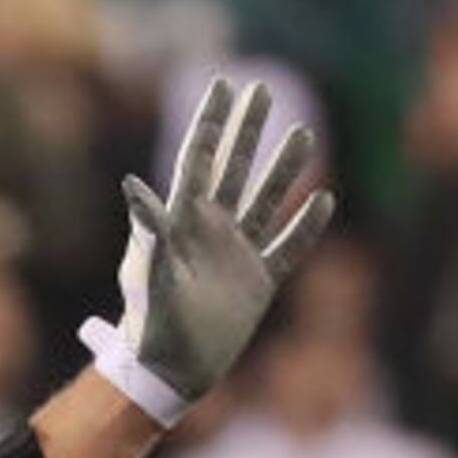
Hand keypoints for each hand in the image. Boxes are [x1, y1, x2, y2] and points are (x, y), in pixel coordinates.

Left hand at [102, 74, 335, 409]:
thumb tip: (132, 187)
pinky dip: (307, 227)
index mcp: (182, 223)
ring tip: (302, 134)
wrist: (168, 373)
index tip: (223, 84)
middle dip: (248, 129)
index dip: (211, 122)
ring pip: (267, 200)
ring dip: (285, 168)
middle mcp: (210, 231)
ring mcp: (236, 254)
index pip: (198, 160)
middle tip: (261, 88)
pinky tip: (325, 201)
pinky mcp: (258, 282)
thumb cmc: (149, 327)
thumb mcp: (148, 277)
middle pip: (234, 168)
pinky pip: (288, 247)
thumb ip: (147, 231)